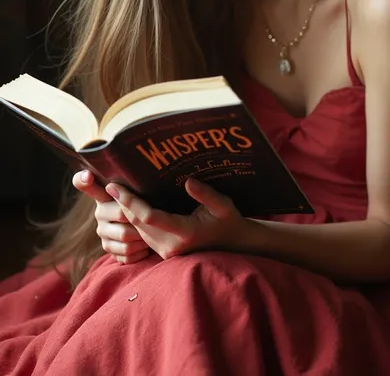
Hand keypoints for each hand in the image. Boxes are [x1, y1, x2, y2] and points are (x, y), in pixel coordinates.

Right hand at [72, 170, 150, 263]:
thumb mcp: (142, 193)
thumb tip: (120, 172)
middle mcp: (99, 213)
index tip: (88, 175)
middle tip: (155, 219)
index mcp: (105, 195)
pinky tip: (146, 247)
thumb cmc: (148, 206)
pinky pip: (126, 254)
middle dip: (140, 218)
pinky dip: (140, 252)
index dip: (84, 180)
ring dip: (143, 237)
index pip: (85, 184)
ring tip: (154, 233)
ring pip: (125, 237)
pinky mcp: (110, 250)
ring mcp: (103, 233)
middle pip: (122, 214)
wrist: (152, 231)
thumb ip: (133, 184)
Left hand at [105, 177, 247, 259]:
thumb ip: (205, 194)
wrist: (234, 243)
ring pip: (139, 231)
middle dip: (123, 205)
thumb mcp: (223, 204)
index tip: (116, 187)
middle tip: (110, 185)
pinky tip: (130, 207)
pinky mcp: (165, 253)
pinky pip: (144, 236)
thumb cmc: (229, 220)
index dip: (129, 201)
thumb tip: (187, 181)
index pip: (148, 216)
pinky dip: (135, 221)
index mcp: (184, 232)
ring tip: (116, 193)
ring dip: (127, 213)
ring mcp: (167, 252)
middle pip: (138, 224)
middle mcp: (171, 246)